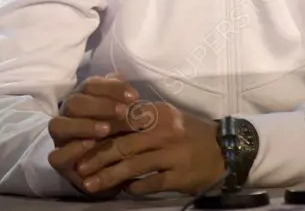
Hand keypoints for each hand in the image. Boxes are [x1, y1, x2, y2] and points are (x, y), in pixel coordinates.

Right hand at [47, 72, 139, 196]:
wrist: (110, 167)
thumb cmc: (117, 133)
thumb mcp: (122, 113)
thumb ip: (119, 95)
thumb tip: (119, 77)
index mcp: (82, 99)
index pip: (90, 85)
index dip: (112, 88)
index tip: (134, 97)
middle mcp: (67, 115)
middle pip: (74, 102)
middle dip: (100, 106)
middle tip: (123, 113)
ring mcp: (60, 138)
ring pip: (58, 125)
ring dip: (84, 125)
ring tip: (106, 130)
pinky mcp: (59, 161)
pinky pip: (56, 155)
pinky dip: (73, 149)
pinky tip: (91, 145)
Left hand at [74, 101, 226, 195]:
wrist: (225, 149)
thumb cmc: (188, 133)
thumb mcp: (165, 117)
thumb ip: (138, 118)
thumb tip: (104, 124)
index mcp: (158, 113)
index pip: (122, 121)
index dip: (99, 133)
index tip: (81, 143)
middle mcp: (164, 131)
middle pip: (123, 145)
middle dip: (97, 158)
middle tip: (79, 168)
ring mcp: (172, 154)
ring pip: (133, 166)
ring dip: (109, 176)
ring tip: (90, 184)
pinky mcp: (179, 175)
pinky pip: (151, 183)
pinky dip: (136, 187)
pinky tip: (125, 191)